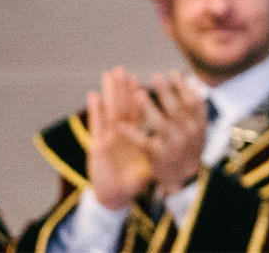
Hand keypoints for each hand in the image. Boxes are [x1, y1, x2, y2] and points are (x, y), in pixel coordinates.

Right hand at [85, 69, 152, 209]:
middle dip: (123, 89)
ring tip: (110, 74)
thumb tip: (176, 143)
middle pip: (123, 107)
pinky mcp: (97, 148)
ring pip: (110, 112)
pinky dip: (94, 111)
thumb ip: (155, 153)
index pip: (138, 113)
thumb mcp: (147, 166)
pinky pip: (97, 127)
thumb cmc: (130, 182)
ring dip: (110, 93)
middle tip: (123, 69)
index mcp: (134, 138)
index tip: (141, 78)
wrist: (113, 199)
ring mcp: (108, 140)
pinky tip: (93, 96)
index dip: (140, 97)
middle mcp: (121, 136)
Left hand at [139, 72, 207, 194]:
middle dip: (165, 92)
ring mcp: (172, 144)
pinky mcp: (157, 155)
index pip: (192, 102)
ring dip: (148, 107)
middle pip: (176, 109)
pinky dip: (132, 133)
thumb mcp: (198, 130)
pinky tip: (121, 125)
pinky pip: (143, 141)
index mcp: (198, 124)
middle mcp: (187, 133)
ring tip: (137, 93)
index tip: (173, 73)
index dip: (182, 87)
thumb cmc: (189, 150)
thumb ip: (196, 110)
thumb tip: (193, 86)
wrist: (184, 179)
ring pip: (159, 123)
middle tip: (155, 76)